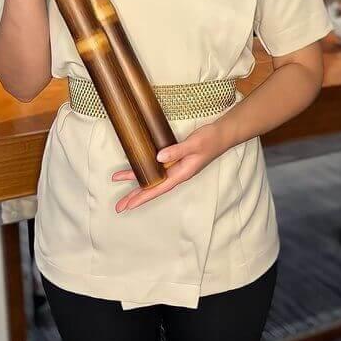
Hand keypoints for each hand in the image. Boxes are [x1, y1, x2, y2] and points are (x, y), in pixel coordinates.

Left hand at [112, 121, 228, 212]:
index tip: (130, 205)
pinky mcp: (175, 159)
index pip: (159, 189)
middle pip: (154, 188)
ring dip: (137, 181)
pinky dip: (146, 170)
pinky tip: (137, 169)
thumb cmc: (210, 140)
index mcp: (182, 173)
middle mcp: (177, 173)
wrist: (221, 135)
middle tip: (120, 206)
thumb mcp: (194, 144)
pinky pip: (158, 168)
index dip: (143, 197)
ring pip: (153, 178)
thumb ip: (177, 151)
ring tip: (119, 180)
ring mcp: (176, 167)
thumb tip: (158, 158)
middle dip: (136, 196)